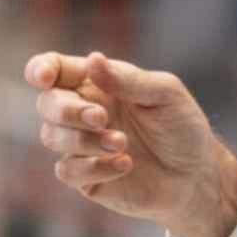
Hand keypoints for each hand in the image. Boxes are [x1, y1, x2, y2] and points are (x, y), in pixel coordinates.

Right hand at [25, 51, 236, 236]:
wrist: (196, 174)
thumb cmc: (181, 127)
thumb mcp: (165, 94)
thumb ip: (128, 79)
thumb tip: (93, 59)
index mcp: (96, 83)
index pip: (53, 68)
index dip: (40, 69)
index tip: (45, 78)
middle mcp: (82, 111)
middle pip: (47, 103)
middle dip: (68, 110)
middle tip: (102, 118)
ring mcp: (81, 145)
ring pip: (51, 137)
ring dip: (85, 140)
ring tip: (122, 144)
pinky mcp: (86, 178)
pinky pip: (67, 171)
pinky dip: (94, 167)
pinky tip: (125, 164)